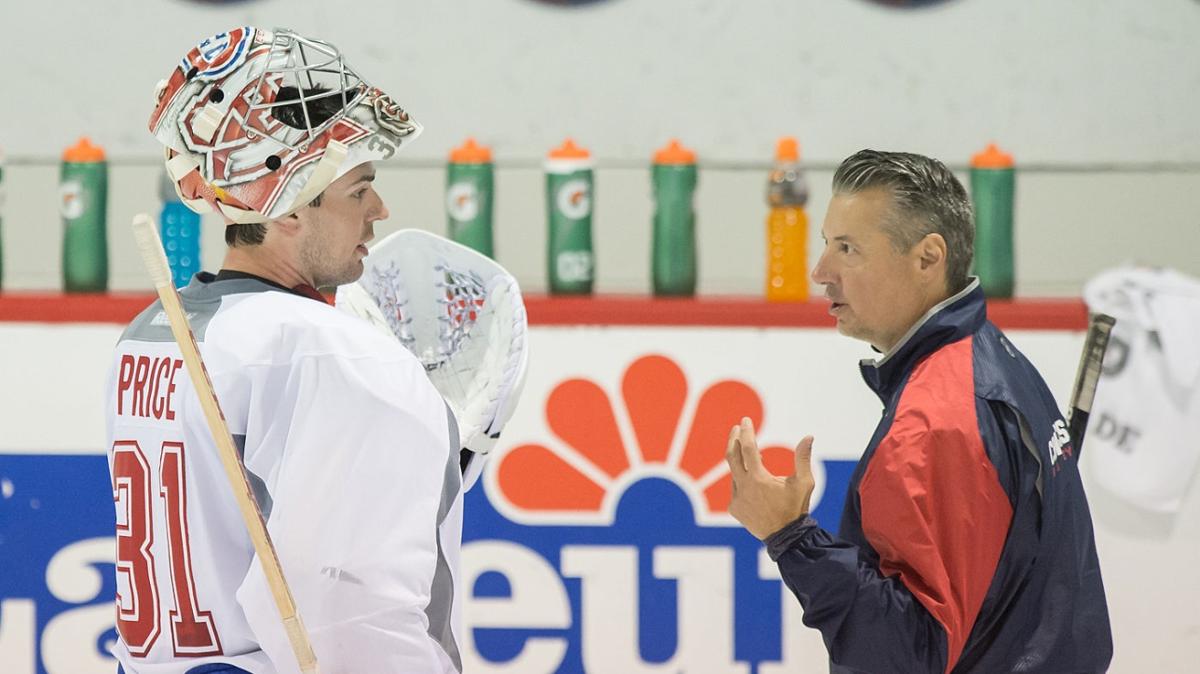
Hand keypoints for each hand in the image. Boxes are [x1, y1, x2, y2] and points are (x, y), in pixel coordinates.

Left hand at [724, 417, 815, 540]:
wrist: (786, 538)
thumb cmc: (796, 508)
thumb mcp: (804, 482)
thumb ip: (803, 458)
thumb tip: (808, 437)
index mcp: (759, 479)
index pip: (747, 448)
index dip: (746, 432)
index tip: (745, 420)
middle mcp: (743, 487)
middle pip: (731, 456)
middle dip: (733, 439)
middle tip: (737, 428)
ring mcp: (736, 499)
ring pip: (735, 474)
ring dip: (742, 464)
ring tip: (757, 459)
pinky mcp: (734, 508)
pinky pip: (736, 489)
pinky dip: (743, 482)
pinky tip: (756, 486)